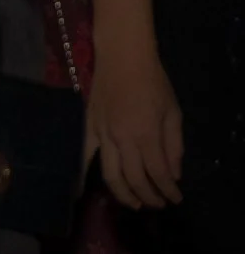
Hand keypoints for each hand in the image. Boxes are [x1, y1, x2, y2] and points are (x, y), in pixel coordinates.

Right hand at [90, 46, 184, 209]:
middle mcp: (123, 138)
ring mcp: (102, 133)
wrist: (122, 56)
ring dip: (123, 194)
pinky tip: (85, 188)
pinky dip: (84, 173)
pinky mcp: (87, 126)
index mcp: (147, 134)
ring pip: (110, 173)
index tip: (175, 199)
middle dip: (148, 197)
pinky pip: (84, 154)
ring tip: (133, 203)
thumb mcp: (173, 113)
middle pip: (134, 179)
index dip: (168, 191)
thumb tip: (172, 172)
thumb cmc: (153, 81)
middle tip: (157, 204)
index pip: (159, 173)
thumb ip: (173, 145)